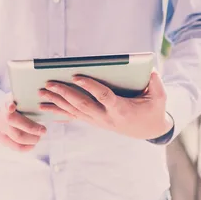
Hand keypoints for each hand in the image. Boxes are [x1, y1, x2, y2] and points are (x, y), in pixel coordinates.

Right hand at [0, 98, 46, 151]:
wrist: (0, 115)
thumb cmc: (16, 106)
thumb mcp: (19, 100)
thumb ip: (27, 101)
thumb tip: (44, 98)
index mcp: (6, 104)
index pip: (6, 103)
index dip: (9, 105)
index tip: (12, 107)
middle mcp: (1, 116)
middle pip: (14, 123)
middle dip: (32, 128)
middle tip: (44, 130)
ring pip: (17, 137)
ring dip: (32, 139)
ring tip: (39, 136)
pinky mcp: (1, 138)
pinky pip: (16, 147)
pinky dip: (27, 147)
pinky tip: (33, 144)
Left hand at [38, 69, 172, 139]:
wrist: (149, 130)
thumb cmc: (154, 109)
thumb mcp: (160, 97)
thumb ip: (155, 83)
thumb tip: (149, 69)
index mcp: (121, 110)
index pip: (103, 96)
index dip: (90, 86)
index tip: (76, 75)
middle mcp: (107, 118)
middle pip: (82, 105)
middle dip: (64, 93)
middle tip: (49, 83)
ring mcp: (99, 121)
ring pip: (75, 111)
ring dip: (57, 102)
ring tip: (41, 93)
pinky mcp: (95, 122)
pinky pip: (75, 116)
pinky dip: (60, 111)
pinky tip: (46, 108)